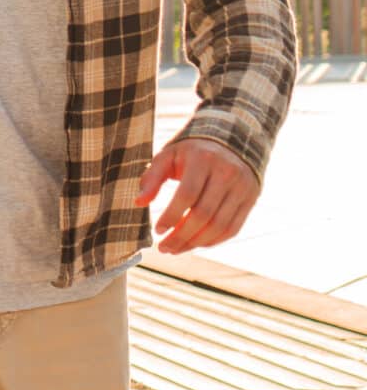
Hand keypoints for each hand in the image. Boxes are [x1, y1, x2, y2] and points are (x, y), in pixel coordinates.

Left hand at [136, 136, 259, 254]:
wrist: (230, 140)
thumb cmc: (190, 152)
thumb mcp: (168, 156)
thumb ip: (152, 178)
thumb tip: (139, 202)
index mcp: (203, 159)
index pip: (187, 195)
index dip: (171, 216)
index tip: (157, 230)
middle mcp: (227, 173)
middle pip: (204, 214)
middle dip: (182, 236)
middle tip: (164, 248)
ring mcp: (242, 186)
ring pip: (220, 225)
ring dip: (196, 243)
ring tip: (176, 249)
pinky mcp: (251, 198)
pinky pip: (233, 227)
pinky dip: (214, 241)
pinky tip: (195, 244)